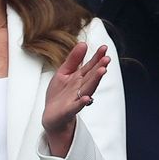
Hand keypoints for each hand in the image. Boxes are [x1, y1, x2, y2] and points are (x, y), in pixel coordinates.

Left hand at [42, 42, 109, 156]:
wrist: (51, 116)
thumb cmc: (59, 94)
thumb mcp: (63, 72)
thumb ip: (73, 59)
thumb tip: (83, 43)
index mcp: (79, 78)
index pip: (90, 66)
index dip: (97, 57)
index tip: (104, 48)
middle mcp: (81, 87)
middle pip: (91, 76)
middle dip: (99, 67)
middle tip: (107, 59)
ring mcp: (76, 98)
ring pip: (88, 88)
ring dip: (95, 80)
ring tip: (102, 71)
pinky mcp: (69, 110)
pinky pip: (76, 106)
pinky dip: (82, 103)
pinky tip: (87, 99)